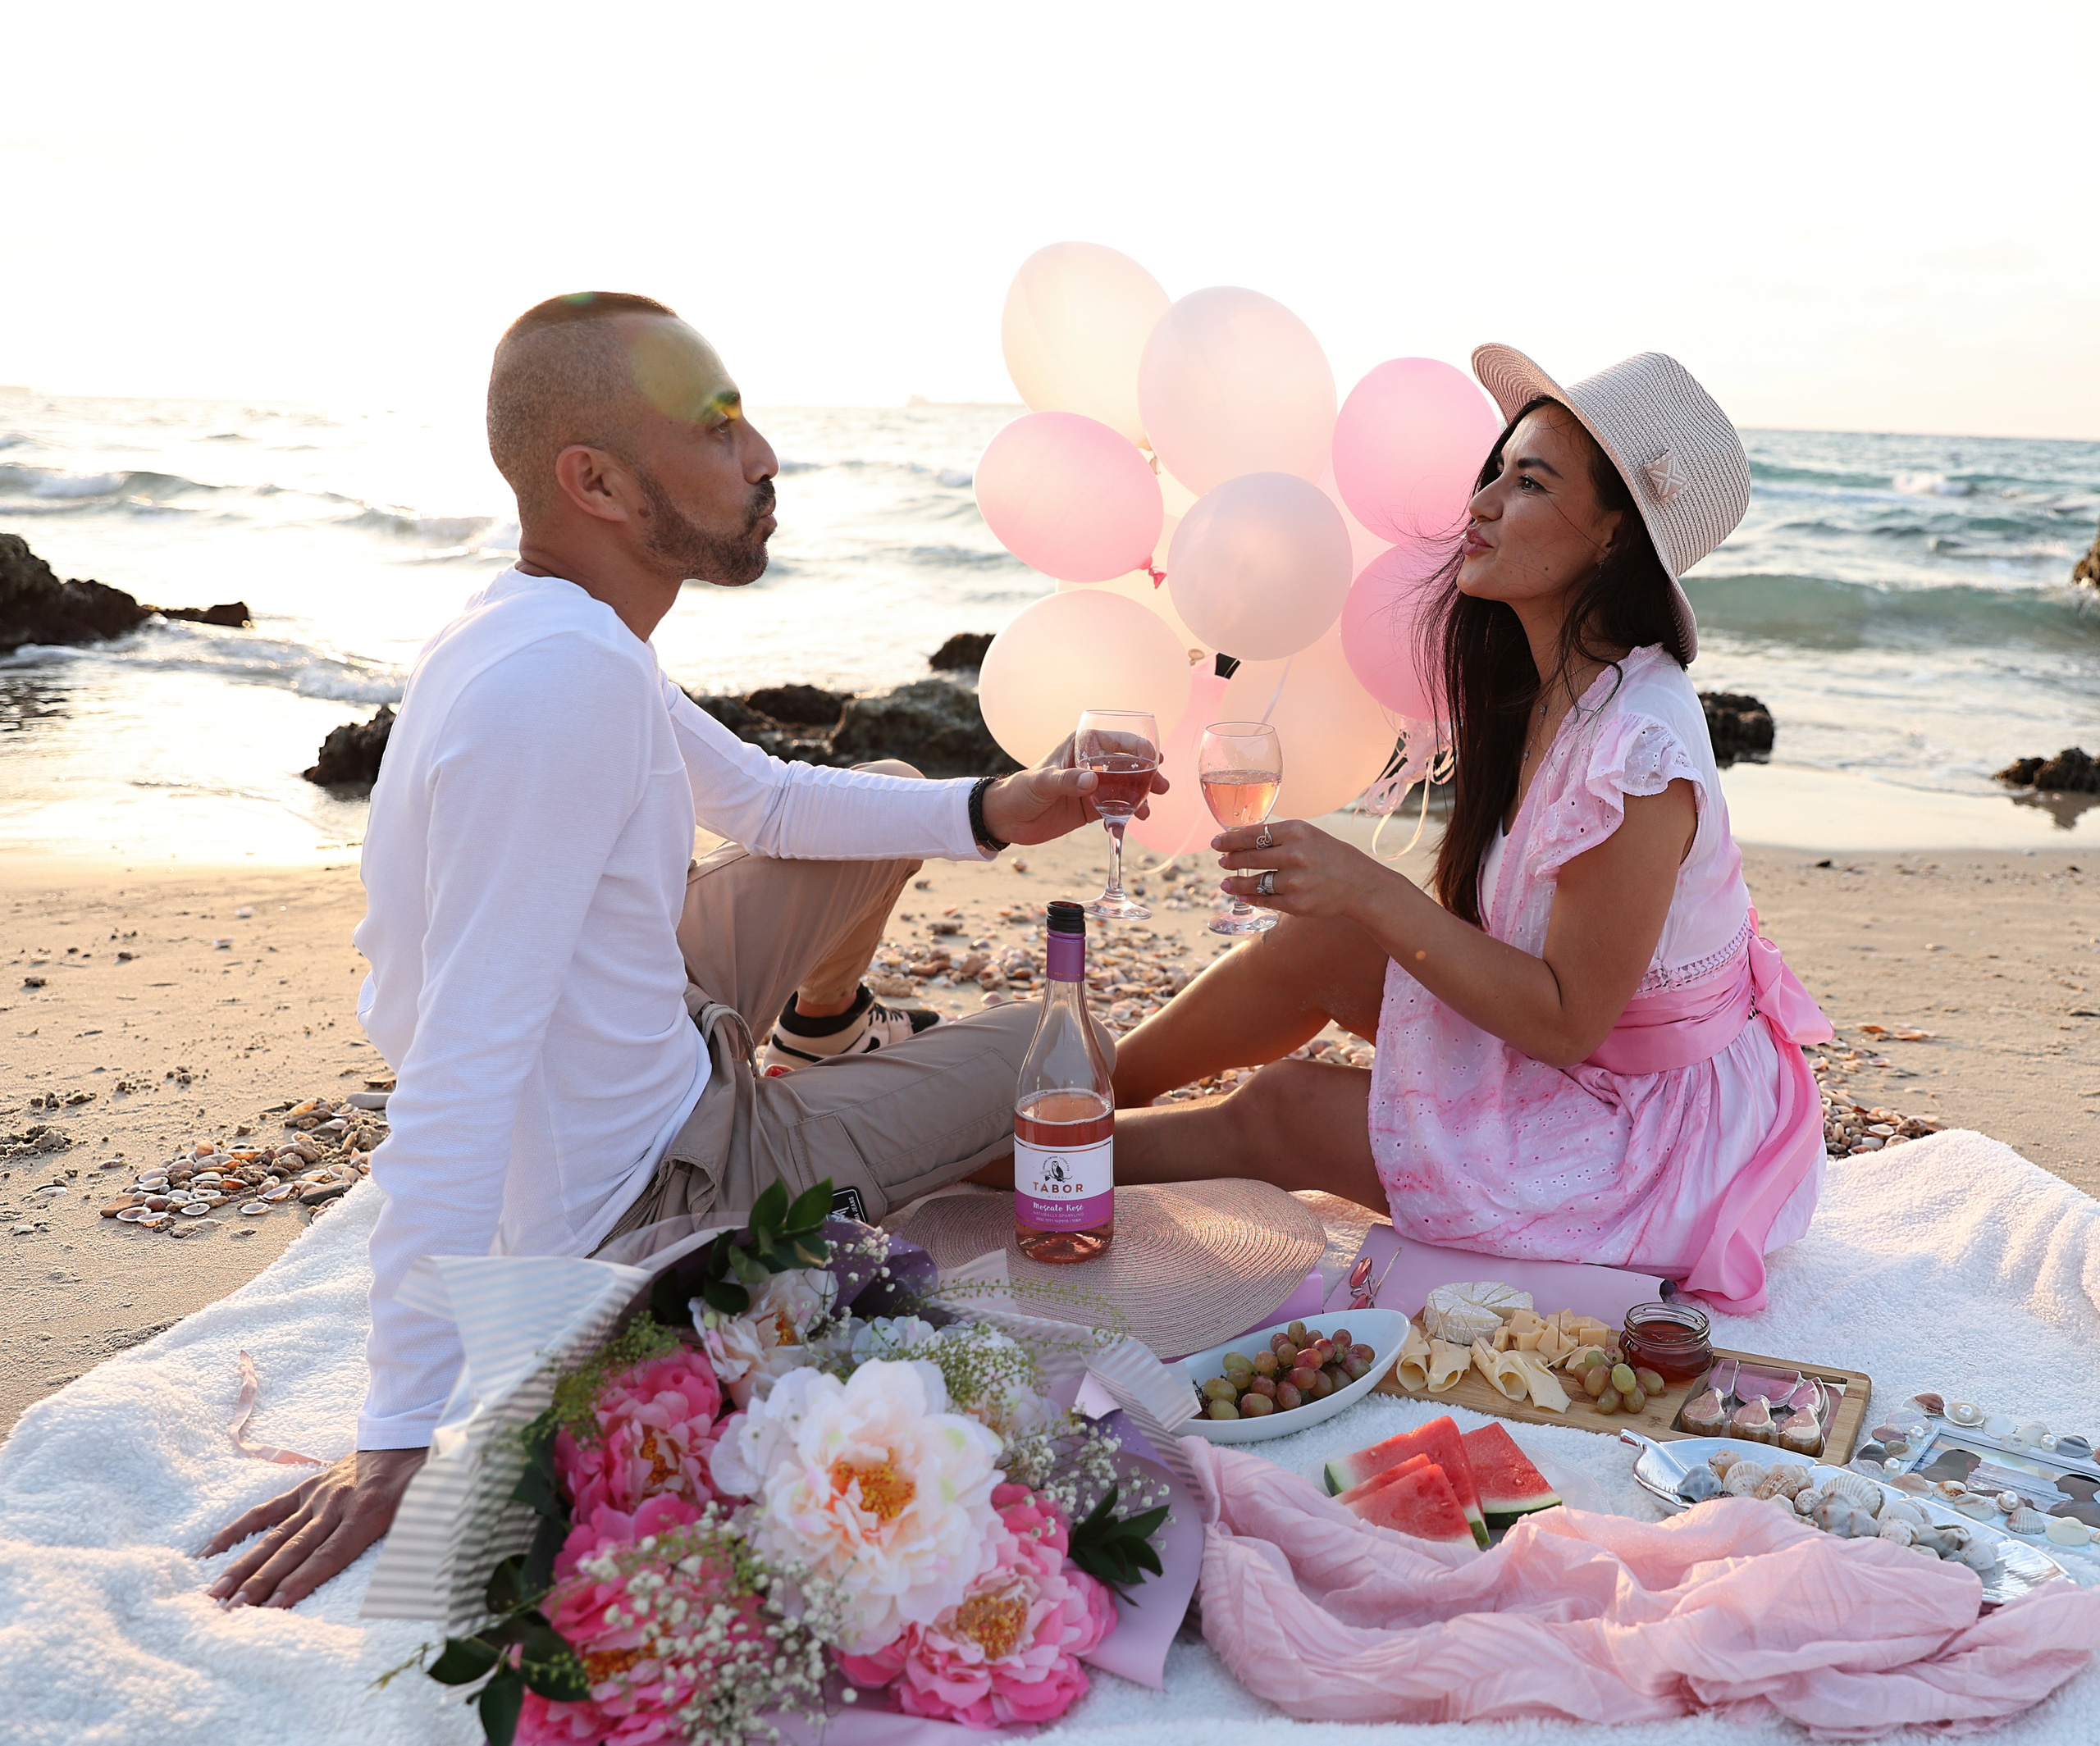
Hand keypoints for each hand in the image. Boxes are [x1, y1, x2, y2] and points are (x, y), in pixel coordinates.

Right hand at [199, 1446, 426, 1608]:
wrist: (406, 1435)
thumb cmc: (417, 1480)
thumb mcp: (425, 1508)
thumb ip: (415, 1537)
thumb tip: (423, 1573)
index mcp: (367, 1514)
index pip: (330, 1556)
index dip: (303, 1581)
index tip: (276, 1607)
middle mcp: (336, 1507)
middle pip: (294, 1551)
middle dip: (262, 1584)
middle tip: (233, 1612)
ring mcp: (317, 1497)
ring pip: (276, 1537)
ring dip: (245, 1567)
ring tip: (217, 1594)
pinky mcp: (306, 1488)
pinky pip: (267, 1510)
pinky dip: (238, 1529)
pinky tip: (211, 1550)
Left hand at [980, 733, 1170, 847]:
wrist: (1006, 820)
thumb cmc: (1020, 790)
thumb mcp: (1042, 782)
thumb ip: (1066, 781)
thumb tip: (1093, 782)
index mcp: (1081, 746)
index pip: (1116, 741)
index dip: (1138, 748)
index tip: (1154, 759)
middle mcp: (1091, 764)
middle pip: (1128, 764)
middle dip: (1148, 774)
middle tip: (1162, 787)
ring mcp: (1094, 786)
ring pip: (1127, 787)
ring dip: (1142, 796)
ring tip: (1149, 810)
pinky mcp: (1092, 808)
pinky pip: (1117, 807)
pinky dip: (1129, 813)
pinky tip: (1136, 820)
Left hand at [1215, 818, 1387, 920]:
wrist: (1359, 884)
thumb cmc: (1330, 856)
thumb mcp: (1308, 836)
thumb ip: (1278, 836)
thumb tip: (1241, 839)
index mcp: (1296, 832)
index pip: (1253, 834)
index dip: (1230, 839)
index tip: (1216, 842)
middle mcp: (1295, 855)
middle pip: (1249, 857)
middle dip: (1230, 860)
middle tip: (1221, 861)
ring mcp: (1295, 881)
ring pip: (1254, 882)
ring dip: (1236, 884)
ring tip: (1225, 883)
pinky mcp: (1296, 904)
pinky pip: (1265, 900)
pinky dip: (1251, 898)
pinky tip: (1243, 896)